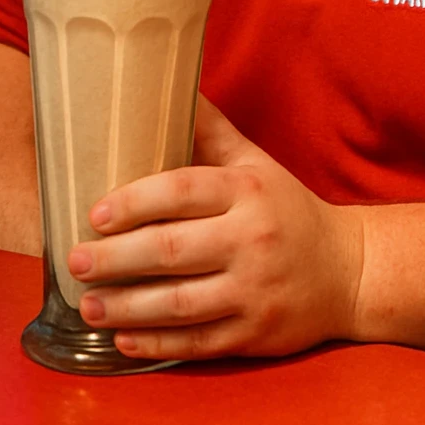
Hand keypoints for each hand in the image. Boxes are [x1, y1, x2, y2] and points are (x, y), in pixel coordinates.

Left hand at [67, 96, 364, 361]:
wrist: (349, 270)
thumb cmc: (287, 210)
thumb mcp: (255, 163)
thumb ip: (210, 131)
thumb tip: (166, 81)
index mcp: (247, 191)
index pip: (182, 191)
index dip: (134, 202)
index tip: (94, 214)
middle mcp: (251, 239)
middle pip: (172, 250)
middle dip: (116, 258)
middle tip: (75, 261)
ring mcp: (254, 290)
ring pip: (179, 303)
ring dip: (126, 306)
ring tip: (87, 305)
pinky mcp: (254, 334)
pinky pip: (197, 342)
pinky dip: (156, 343)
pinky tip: (122, 339)